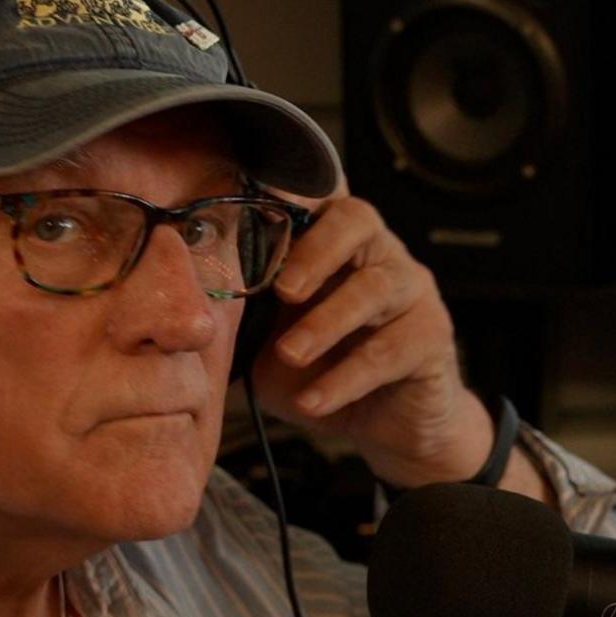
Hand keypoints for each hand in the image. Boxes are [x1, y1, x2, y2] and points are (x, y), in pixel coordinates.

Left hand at [246, 193, 499, 489]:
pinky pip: (389, 350)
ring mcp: (410, 291)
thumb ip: (239, 318)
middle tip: (282, 291)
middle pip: (357, 220)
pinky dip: (345, 378)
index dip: (294, 191)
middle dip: (315, 252)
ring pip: (374, 288)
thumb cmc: (320, 371)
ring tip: (290, 355)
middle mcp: (377, 253)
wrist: (383, 425)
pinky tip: (313, 401)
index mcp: (332, 242)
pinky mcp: (431, 335)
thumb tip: (184, 307)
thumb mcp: (268, 343)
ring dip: (326, 323)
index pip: (319, 196)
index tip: (255, 211)